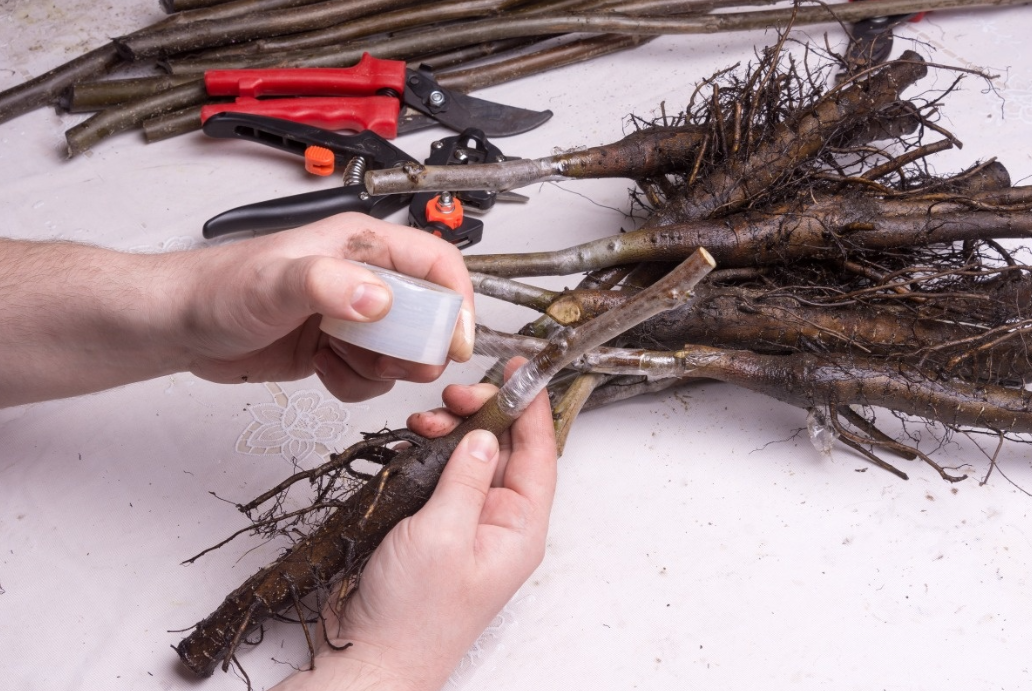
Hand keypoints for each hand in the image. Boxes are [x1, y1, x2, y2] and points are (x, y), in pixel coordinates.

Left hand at [180, 214, 474, 401]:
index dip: (457, 303)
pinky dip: (355, 383)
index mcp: (362, 245)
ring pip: (403, 351)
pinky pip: (373, 374)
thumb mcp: (274, 283)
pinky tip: (324, 370)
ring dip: (383, 370)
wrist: (181, 325)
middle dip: (419, 348)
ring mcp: (352, 314)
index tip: (456, 342)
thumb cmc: (217, 289)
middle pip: (429, 315)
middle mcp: (364, 277)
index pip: (438, 265)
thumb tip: (380, 299)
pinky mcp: (338, 345)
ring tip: (343, 361)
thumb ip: (327, 285)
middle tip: (396, 364)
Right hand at [272, 360, 556, 690]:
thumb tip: (484, 436)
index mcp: (519, 528)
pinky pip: (440, 473)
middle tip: (456, 397)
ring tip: (425, 424)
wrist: (373, 655)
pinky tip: (412, 444)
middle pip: (503, 448)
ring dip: (450, 432)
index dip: (532, 408)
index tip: (520, 372)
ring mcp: (466, 522)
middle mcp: (498, 522)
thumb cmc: (414, 617)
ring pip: (469, 456)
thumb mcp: (442, 535)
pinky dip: (427, 452)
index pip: (539, 454)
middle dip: (481, 415)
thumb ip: (465, 478)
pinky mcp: (434, 523)